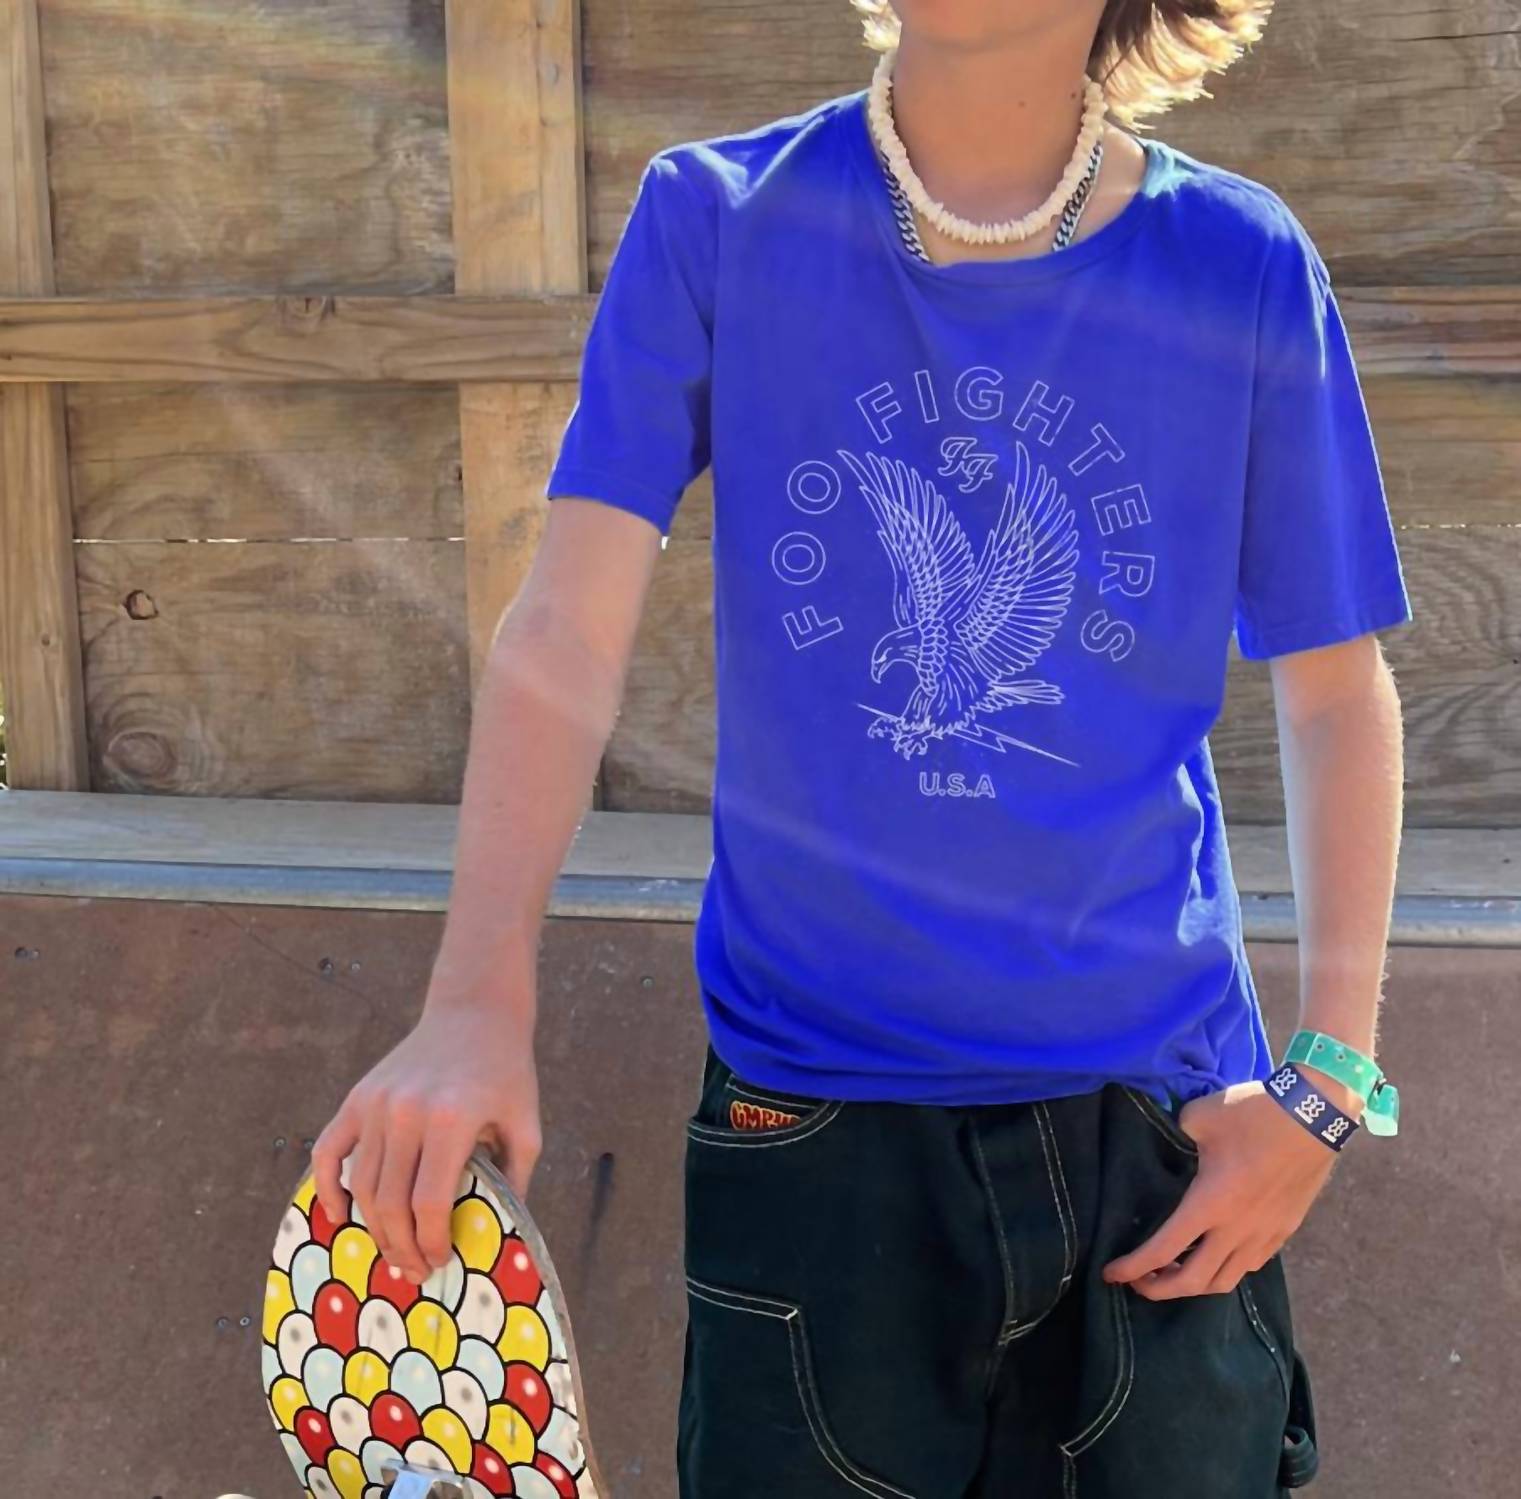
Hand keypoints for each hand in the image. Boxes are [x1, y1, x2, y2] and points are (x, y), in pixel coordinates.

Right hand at [310, 1002, 541, 1285]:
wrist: (475, 1012)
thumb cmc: (506, 1072)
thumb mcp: (525, 1124)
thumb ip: (515, 1179)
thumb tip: (501, 1239)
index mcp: (452, 1119)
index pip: (431, 1202)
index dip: (433, 1241)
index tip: (441, 1260)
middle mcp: (407, 1111)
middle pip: (391, 1202)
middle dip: (401, 1247)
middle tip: (414, 1271)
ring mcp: (377, 1103)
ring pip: (360, 1184)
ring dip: (373, 1227)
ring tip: (392, 1250)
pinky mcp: (359, 1097)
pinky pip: (329, 1150)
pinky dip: (327, 1188)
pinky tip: (340, 1216)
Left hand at [1102, 1079, 1342, 1297]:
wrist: (1314, 1116)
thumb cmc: (1253, 1114)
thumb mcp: (1199, 1117)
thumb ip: (1175, 1134)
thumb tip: (1166, 1141)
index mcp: (1210, 1203)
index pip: (1164, 1249)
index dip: (1134, 1267)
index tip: (1111, 1274)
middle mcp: (1237, 1229)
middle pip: (1195, 1282)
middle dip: (1160, 1290)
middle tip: (1138, 1283)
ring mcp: (1265, 1234)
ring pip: (1225, 1281)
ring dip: (1194, 1285)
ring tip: (1173, 1271)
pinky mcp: (1284, 1231)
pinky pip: (1249, 1266)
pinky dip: (1224, 1271)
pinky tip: (1212, 1255)